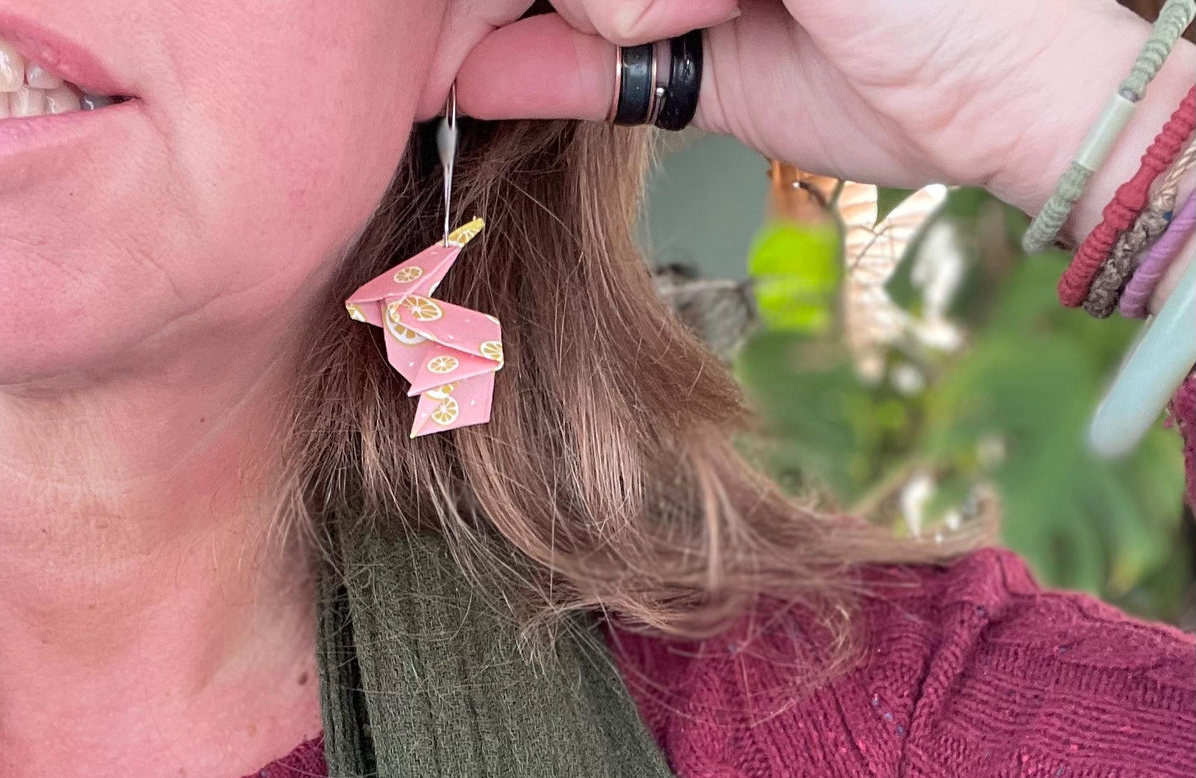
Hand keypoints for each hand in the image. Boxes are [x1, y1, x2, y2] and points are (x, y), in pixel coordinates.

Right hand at [450, 0, 1188, 217]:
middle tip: (443, 33)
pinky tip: (479, 81)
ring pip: (567, 8)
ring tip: (490, 56)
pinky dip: (537, 78)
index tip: (481, 5)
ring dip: (508, 29)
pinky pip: (592, 74)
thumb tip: (608, 10)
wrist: (997, 104)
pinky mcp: (687, 72)